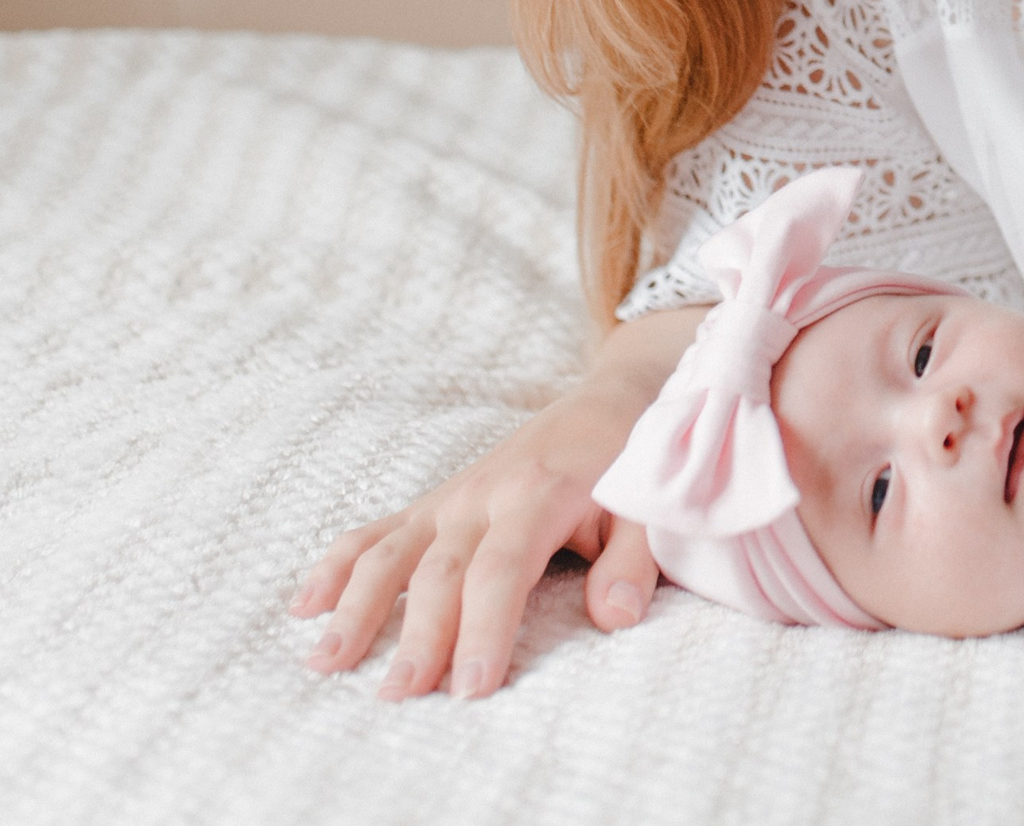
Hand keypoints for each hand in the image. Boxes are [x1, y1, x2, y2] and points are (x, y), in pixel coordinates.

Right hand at [292, 305, 703, 698]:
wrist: (609, 402)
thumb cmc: (630, 464)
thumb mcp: (647, 508)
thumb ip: (632, 561)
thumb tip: (613, 617)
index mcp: (538, 495)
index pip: (502, 570)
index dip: (485, 628)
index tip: (474, 686)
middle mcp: (482, 496)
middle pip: (440, 571)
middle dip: (420, 634)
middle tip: (400, 693)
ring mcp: (450, 498)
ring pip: (392, 552)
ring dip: (357, 607)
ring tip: (327, 662)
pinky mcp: (433, 503)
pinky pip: (375, 531)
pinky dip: (337, 566)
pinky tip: (304, 607)